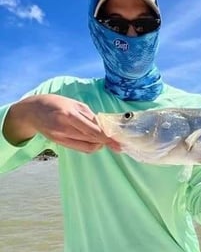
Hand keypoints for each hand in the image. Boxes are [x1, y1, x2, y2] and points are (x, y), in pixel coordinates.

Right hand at [3, 94, 119, 152]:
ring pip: (87, 146)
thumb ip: (90, 116)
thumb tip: (104, 126)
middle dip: (106, 142)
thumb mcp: (75, 104)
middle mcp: (64, 128)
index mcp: (69, 115)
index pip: (92, 130)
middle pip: (91, 140)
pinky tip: (96, 141)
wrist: (31, 110)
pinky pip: (80, 148)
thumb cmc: (56, 103)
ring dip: (99, 144)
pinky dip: (91, 145)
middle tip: (118, 143)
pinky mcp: (59, 143)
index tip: (117, 141)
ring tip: (107, 140)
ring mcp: (60, 137)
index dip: (106, 137)